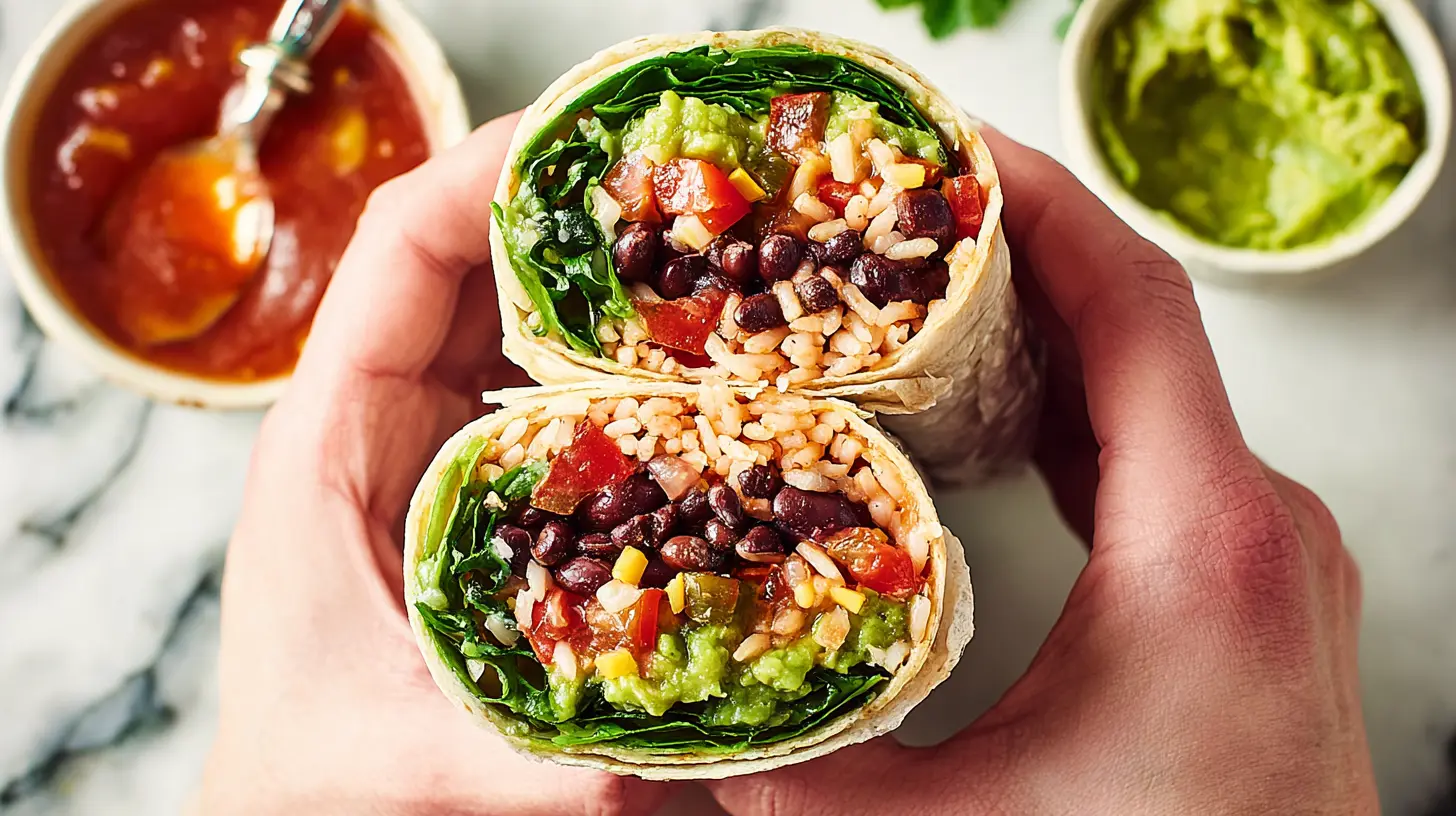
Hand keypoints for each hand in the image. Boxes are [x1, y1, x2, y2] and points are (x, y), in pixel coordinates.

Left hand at [198, 113, 668, 814]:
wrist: (304, 801)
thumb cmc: (317, 770)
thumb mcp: (415, 760)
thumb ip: (531, 756)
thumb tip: (662, 754)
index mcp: (334, 438)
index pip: (401, 251)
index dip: (488, 177)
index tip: (586, 144)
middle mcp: (383, 417)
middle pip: (473, 261)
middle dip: (576, 213)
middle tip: (688, 195)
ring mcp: (434, 441)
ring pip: (515, 316)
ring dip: (602, 280)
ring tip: (707, 259)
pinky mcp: (480, 479)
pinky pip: (545, 384)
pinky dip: (611, 357)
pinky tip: (686, 364)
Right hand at [706, 133, 1377, 813]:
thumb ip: (796, 775)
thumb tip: (676, 719)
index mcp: (1207, 553)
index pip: (1134, 307)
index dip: (1041, 205)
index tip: (953, 152)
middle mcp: (1259, 532)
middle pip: (1138, 328)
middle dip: (1014, 254)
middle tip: (896, 217)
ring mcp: (1267, 559)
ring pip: (1150, 389)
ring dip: (1042, 329)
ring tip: (927, 292)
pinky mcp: (1249, 593)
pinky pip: (1159, 456)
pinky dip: (1074, 408)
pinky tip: (996, 409)